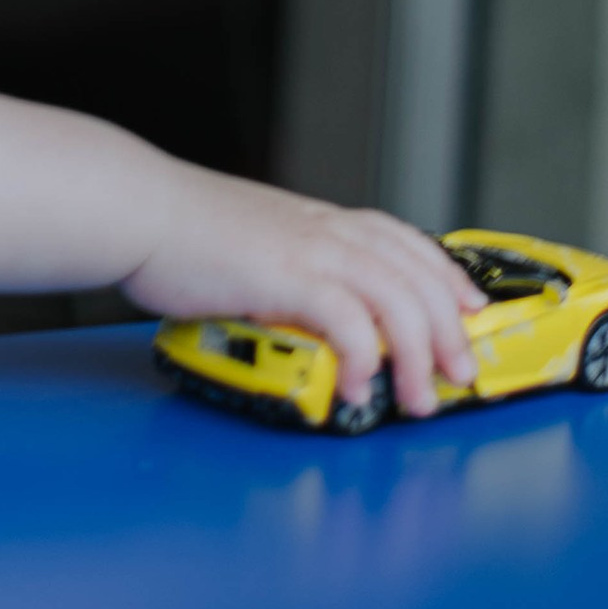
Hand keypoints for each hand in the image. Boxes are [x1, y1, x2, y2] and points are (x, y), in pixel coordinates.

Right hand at [123, 175, 476, 417]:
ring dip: (417, 354)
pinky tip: (359, 386)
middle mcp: (326, 231)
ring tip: (418, 398)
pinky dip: (363, 356)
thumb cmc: (179, 230)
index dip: (444, 276)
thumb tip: (301, 310)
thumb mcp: (252, 241)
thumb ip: (284, 269)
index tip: (468, 308)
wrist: (139, 210)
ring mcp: (309, 250)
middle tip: (458, 374)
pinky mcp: (286, 277)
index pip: (404, 242)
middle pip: (415, 276)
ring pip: (395, 300)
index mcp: (319, 220)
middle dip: (448, 329)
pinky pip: (346, 321)